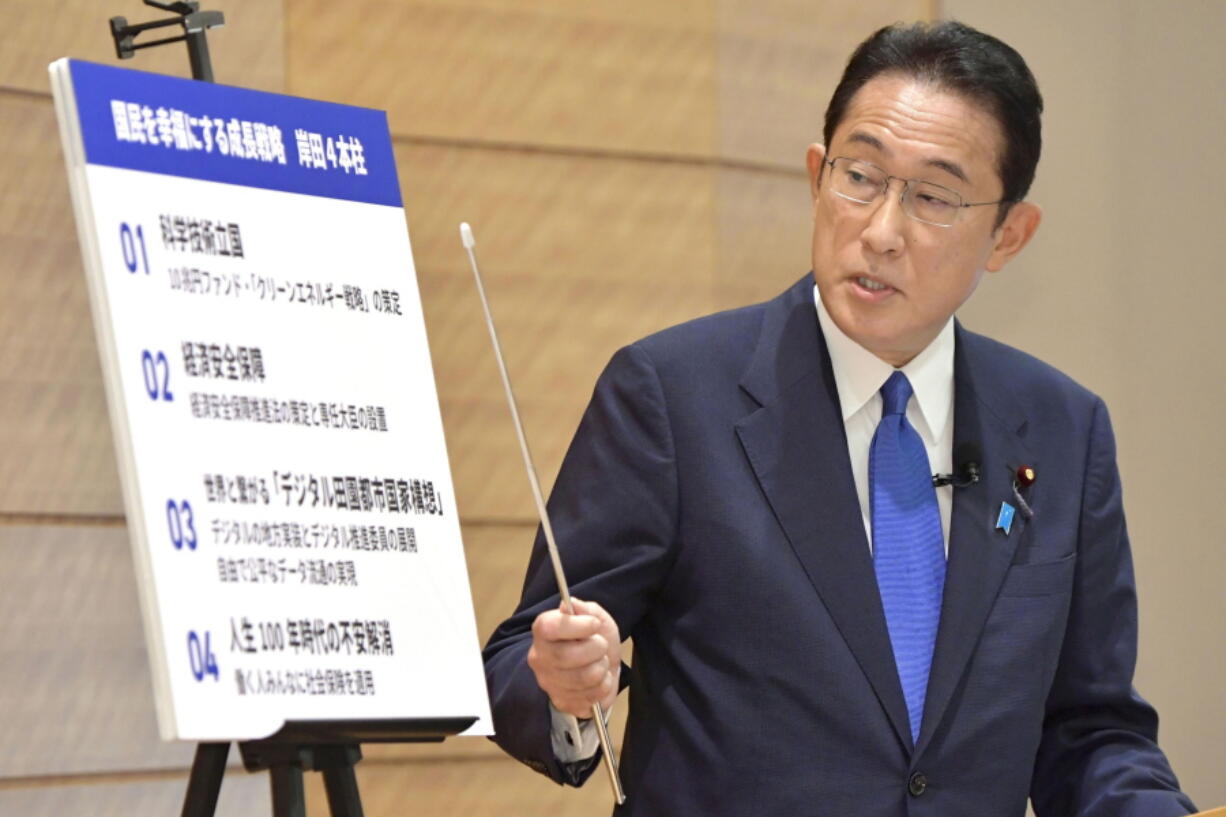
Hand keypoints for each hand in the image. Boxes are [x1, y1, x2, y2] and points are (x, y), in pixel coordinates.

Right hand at [527, 597, 620, 718]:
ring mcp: (549, 683)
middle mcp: (540, 658)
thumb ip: (585, 609)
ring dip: (602, 667)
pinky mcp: (563, 702)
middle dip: (595, 648)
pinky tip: (599, 680)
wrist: (601, 668)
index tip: (594, 624)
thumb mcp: (594, 617)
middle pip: (566, 656)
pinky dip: (603, 686)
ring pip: (583, 677)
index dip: (576, 626)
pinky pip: (591, 697)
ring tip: (600, 662)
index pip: (549, 628)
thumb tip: (571, 603)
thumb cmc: (594, 640)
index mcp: (543, 632)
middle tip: (601, 645)